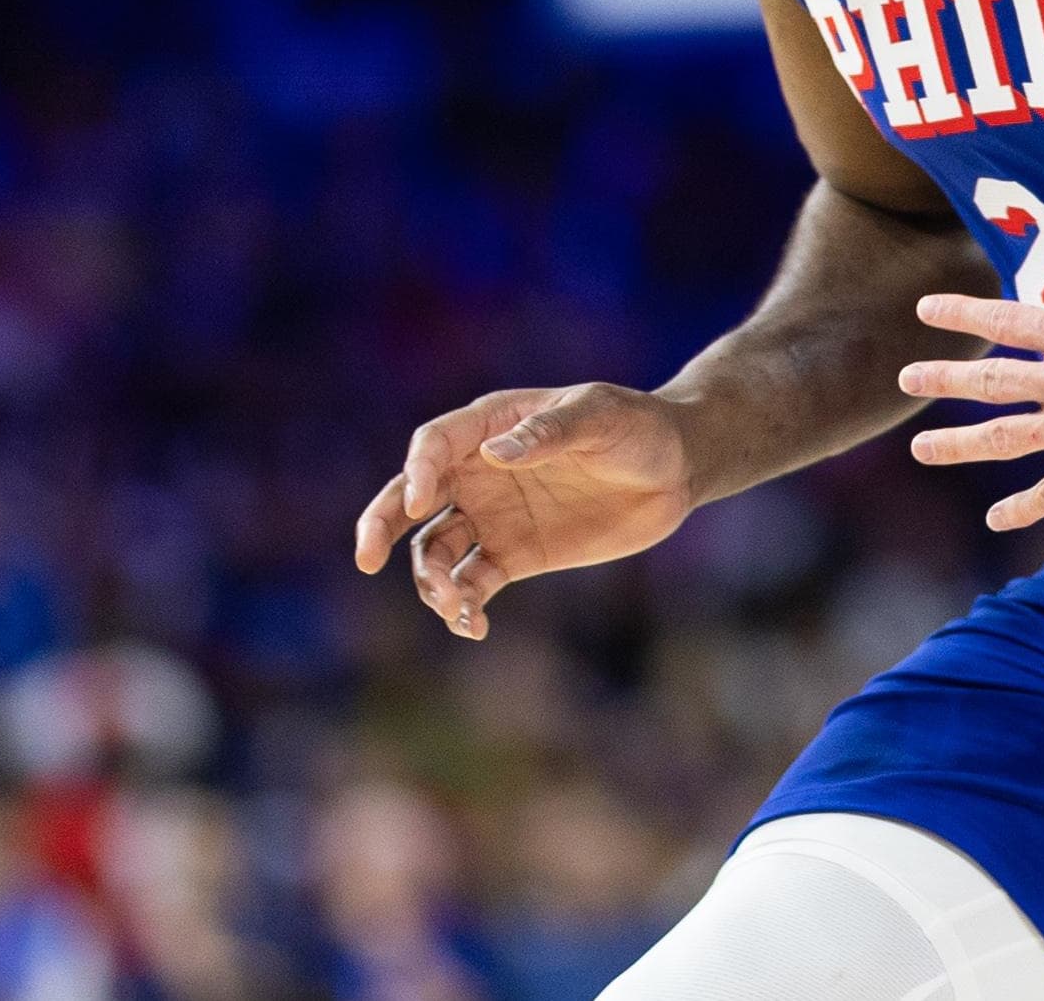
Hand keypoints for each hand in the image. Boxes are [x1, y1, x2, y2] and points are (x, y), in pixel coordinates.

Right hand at [352, 384, 696, 639]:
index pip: (434, 446)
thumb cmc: (638, 426)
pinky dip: (464, 606)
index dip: (419, 473)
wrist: (676, 468)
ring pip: (436, 550)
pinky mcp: (515, 555)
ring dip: (432, 579)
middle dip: (381, 526)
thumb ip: (549, 432)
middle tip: (366, 558)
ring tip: (455, 602)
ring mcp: (493, 517)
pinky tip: (474, 625)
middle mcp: (479, 472)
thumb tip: (493, 456)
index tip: (422, 502)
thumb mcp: (600, 417)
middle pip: (410, 500)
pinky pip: (474, 583)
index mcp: (490, 427)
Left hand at [901, 244, 1043, 531]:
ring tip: (921, 450)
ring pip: (1003, 439)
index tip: (923, 311)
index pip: (1003, 320)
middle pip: (989, 381)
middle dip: (941, 380)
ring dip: (957, 446)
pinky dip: (1021, 508)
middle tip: (904, 381)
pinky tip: (994, 517)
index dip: (958, 313)